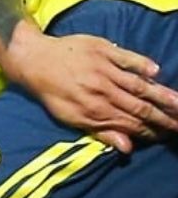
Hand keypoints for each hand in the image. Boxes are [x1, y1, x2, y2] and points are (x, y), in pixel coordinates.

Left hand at [2, 22, 177, 152]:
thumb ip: (100, 131)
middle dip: (164, 117)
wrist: (34, 59)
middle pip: (140, 106)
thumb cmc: (53, 91)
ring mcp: (103, 69)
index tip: (168, 135)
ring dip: (161, 94)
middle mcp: (102, 91)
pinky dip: (141, 64)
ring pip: (138, 84)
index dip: (151, 131)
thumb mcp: (69, 117)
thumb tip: (127, 147)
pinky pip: (127, 57)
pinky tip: (156, 71)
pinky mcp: (102, 49)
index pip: (131, 123)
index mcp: (94, 110)